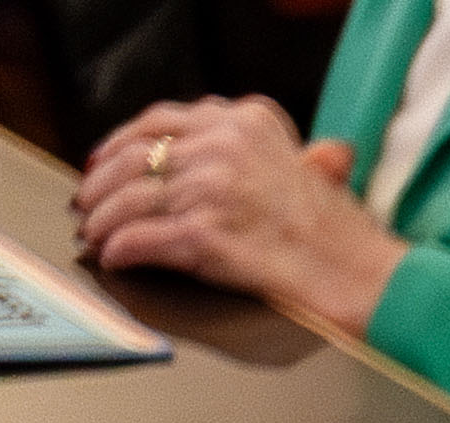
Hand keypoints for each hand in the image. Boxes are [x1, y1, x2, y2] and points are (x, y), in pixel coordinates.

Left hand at [75, 96, 405, 333]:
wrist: (361, 275)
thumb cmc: (342, 235)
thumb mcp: (308, 166)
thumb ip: (265, 151)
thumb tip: (215, 159)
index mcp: (246, 122)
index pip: (161, 119)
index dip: (122, 140)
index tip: (105, 158)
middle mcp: (223, 146)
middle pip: (135, 157)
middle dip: (101, 183)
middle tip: (87, 202)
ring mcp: (211, 189)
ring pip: (129, 198)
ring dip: (103, 220)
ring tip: (94, 235)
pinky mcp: (203, 234)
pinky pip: (141, 238)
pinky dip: (120, 249)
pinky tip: (113, 257)